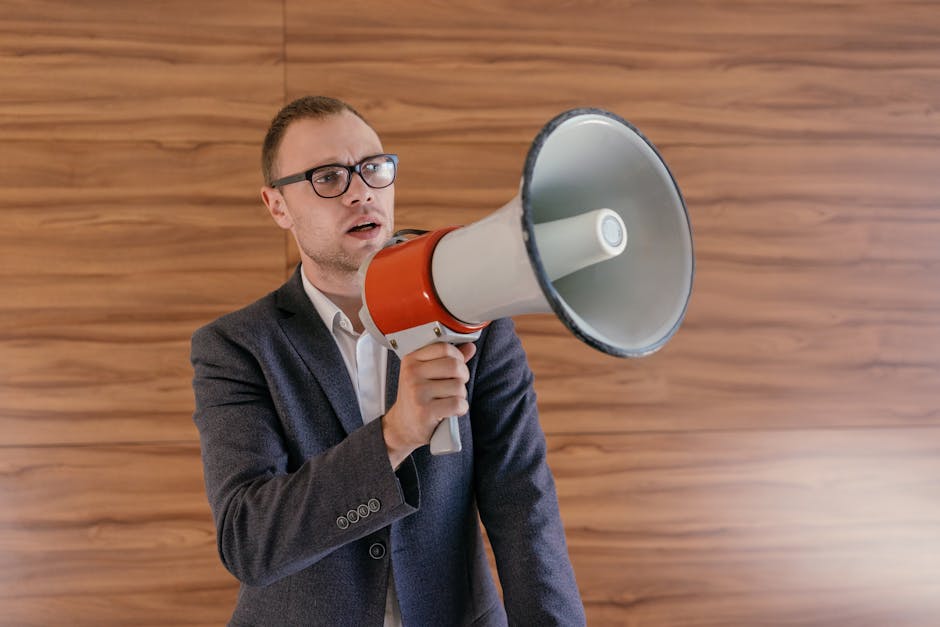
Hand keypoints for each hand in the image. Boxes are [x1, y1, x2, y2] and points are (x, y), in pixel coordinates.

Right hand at [382, 342, 476, 467]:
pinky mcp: (424, 411)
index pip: (445, 348)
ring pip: (458, 386)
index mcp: (411, 360)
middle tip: (456, 384)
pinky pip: (457, 404)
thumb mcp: (427, 374)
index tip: (456, 366)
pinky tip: (451, 410)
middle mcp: (412, 374)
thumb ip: (448, 359)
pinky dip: (460, 409)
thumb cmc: (416, 398)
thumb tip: (470, 347)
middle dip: (462, 376)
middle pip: (454, 365)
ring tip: (449, 399)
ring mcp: (417, 393)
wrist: (402, 426)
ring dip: (460, 395)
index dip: (458, 357)